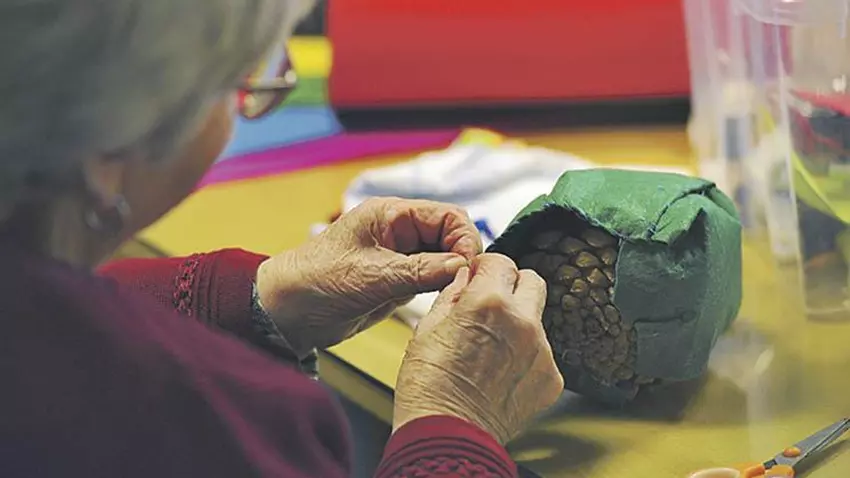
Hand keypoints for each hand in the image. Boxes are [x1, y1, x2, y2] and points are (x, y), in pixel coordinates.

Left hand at [255, 197, 482, 357]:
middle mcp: (399, 231)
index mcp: (390, 215)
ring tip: (455, 296)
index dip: (465, 238)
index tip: (469, 267)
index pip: (448, 215)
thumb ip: (419, 270)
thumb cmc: (315, 282)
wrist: (285, 313)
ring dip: (454, 276)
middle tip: (466, 285)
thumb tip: (462, 266)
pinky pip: (432, 280)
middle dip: (463, 258)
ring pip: (445, 260)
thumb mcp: (370, 276)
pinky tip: (442, 304)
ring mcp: (400, 257)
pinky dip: (442, 290)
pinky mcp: (398, 281)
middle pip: (451, 236)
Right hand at [393, 253, 563, 443]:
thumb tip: (466, 278)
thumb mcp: (428, 327)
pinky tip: (502, 373)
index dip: (486, 269)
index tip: (479, 278)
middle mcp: (523, 321)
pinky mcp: (551, 378)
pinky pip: (542, 353)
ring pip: (537, 319)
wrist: (447, 435)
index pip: (502, 261)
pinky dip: (525, 357)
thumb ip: (454, 294)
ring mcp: (542, 351)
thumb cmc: (429, 385)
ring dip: (518, 323)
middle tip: (491, 305)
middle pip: (532, 280)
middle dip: (512, 286)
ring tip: (491, 349)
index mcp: (489, 301)